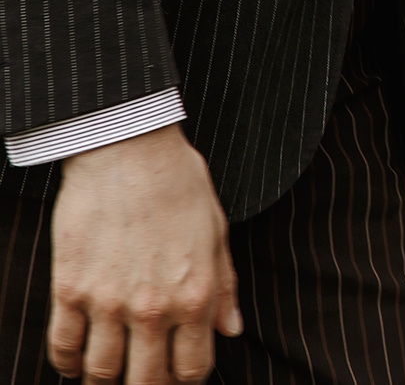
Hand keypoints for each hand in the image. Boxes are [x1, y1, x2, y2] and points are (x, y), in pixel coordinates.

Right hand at [47, 123, 239, 383]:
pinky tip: (75, 361)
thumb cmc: (179, 186)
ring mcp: (108, 301)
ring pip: (101, 371)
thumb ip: (225, 288)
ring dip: (104, 378)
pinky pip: (63, 346)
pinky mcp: (70, 289)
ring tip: (109, 371)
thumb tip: (232, 330)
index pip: (192, 368)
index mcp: (196, 295)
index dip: (187, 379)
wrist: (129, 152)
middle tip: (143, 377)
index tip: (179, 374)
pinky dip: (67, 363)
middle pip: (146, 380)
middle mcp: (153, 307)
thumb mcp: (217, 234)